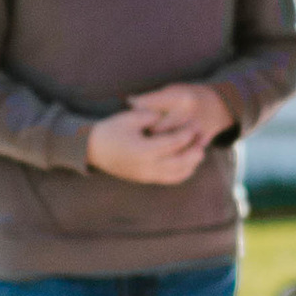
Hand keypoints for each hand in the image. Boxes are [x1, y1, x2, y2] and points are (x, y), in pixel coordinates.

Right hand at [85, 84, 226, 185]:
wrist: (93, 150)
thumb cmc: (110, 131)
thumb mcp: (129, 118)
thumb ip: (151, 115)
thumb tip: (167, 116)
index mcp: (144, 150)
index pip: (173, 144)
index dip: (186, 134)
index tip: (193, 126)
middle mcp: (147, 167)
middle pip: (180, 163)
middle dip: (193, 152)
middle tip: (202, 142)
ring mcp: (147, 175)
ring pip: (176, 174)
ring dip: (191, 165)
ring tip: (199, 152)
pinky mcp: (145, 179)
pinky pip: (169, 180)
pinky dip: (182, 174)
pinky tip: (188, 164)